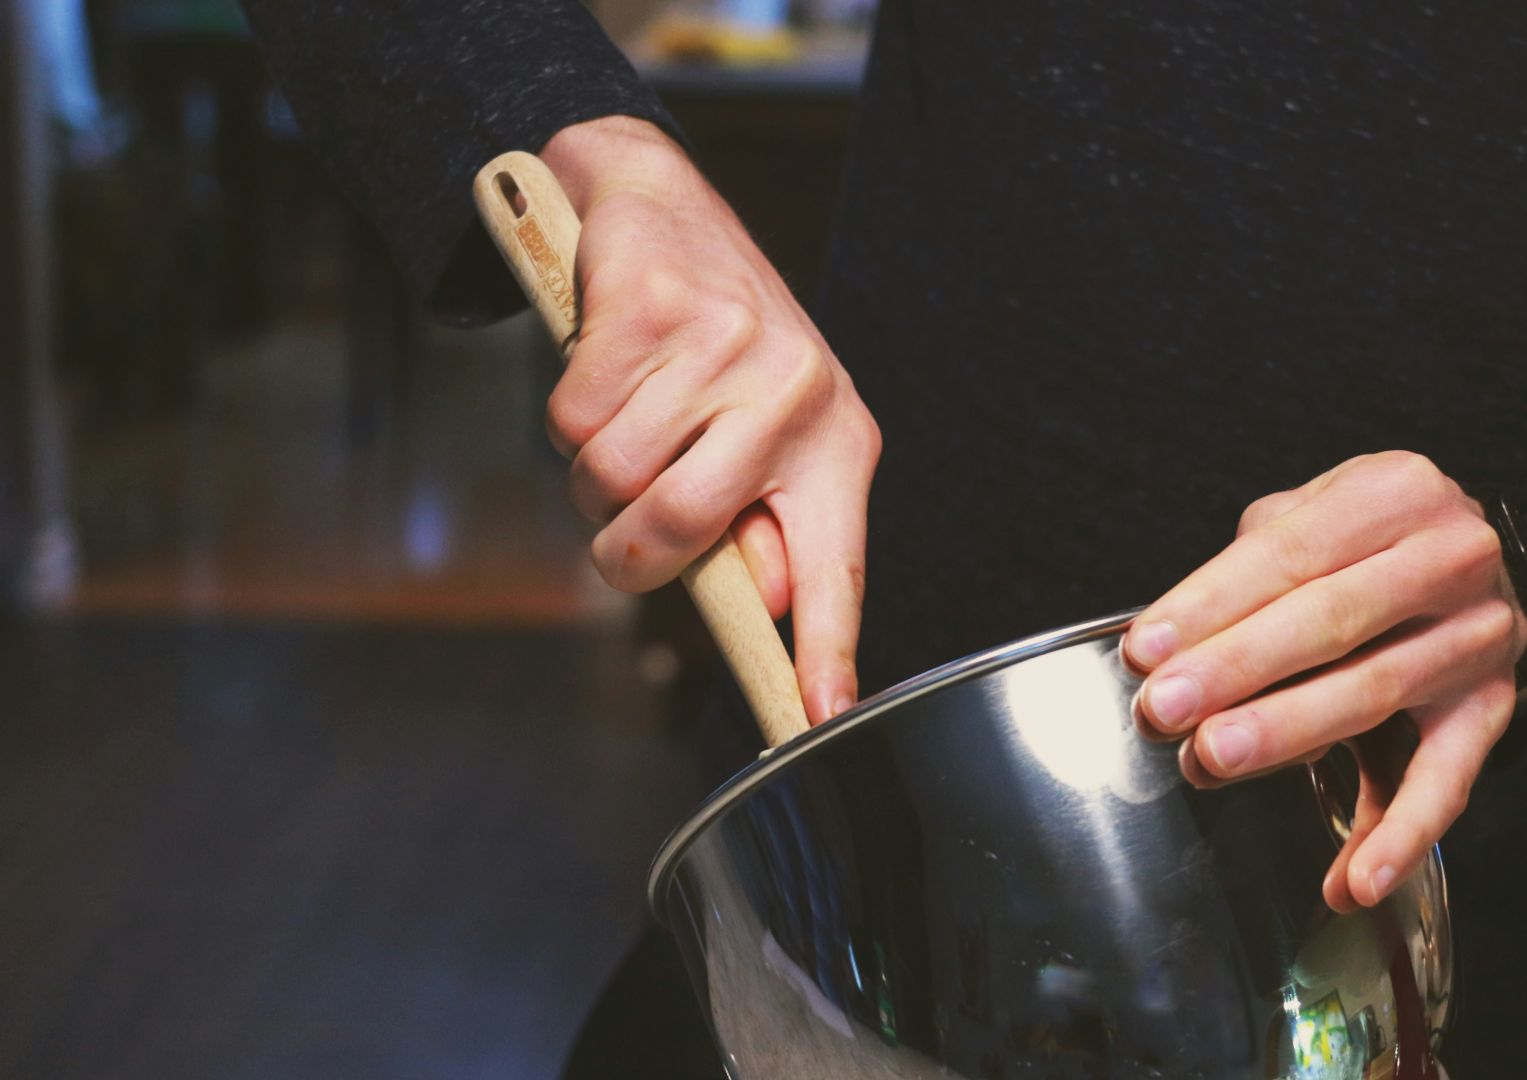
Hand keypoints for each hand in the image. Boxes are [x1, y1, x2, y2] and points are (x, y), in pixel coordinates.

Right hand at [540, 116, 880, 723]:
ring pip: (609, 477)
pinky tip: (606, 363)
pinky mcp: (651, 308)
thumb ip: (768, 521)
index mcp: (837, 444)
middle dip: (623, 545)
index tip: (819, 718)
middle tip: (624, 513)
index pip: (834, 567)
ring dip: (591, 467)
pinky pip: (571, 418)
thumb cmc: (717, 344)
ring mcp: (724, 347)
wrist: (662, 204)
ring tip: (629, 413)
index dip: (824, 651)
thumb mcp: (768, 430)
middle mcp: (795, 395)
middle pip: (676, 531)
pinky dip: (567, 407)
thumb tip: (774, 602)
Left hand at [1123, 451, 1526, 910]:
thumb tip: (1165, 647)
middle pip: (1330, 619)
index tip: (1146, 651)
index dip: (1211, 603)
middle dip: (1236, 667)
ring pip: (1375, 691)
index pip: (1289, 552)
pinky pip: (1447, 782)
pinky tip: (1350, 882)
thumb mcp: (1314, 517)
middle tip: (1164, 709)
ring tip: (1212, 759)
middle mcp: (1450, 556)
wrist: (1486, 559)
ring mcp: (1479, 636)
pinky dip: (1399, 837)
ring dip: (1287, 733)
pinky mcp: (1493, 709)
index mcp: (1394, 493)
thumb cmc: (1367, 543)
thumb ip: (1246, 569)